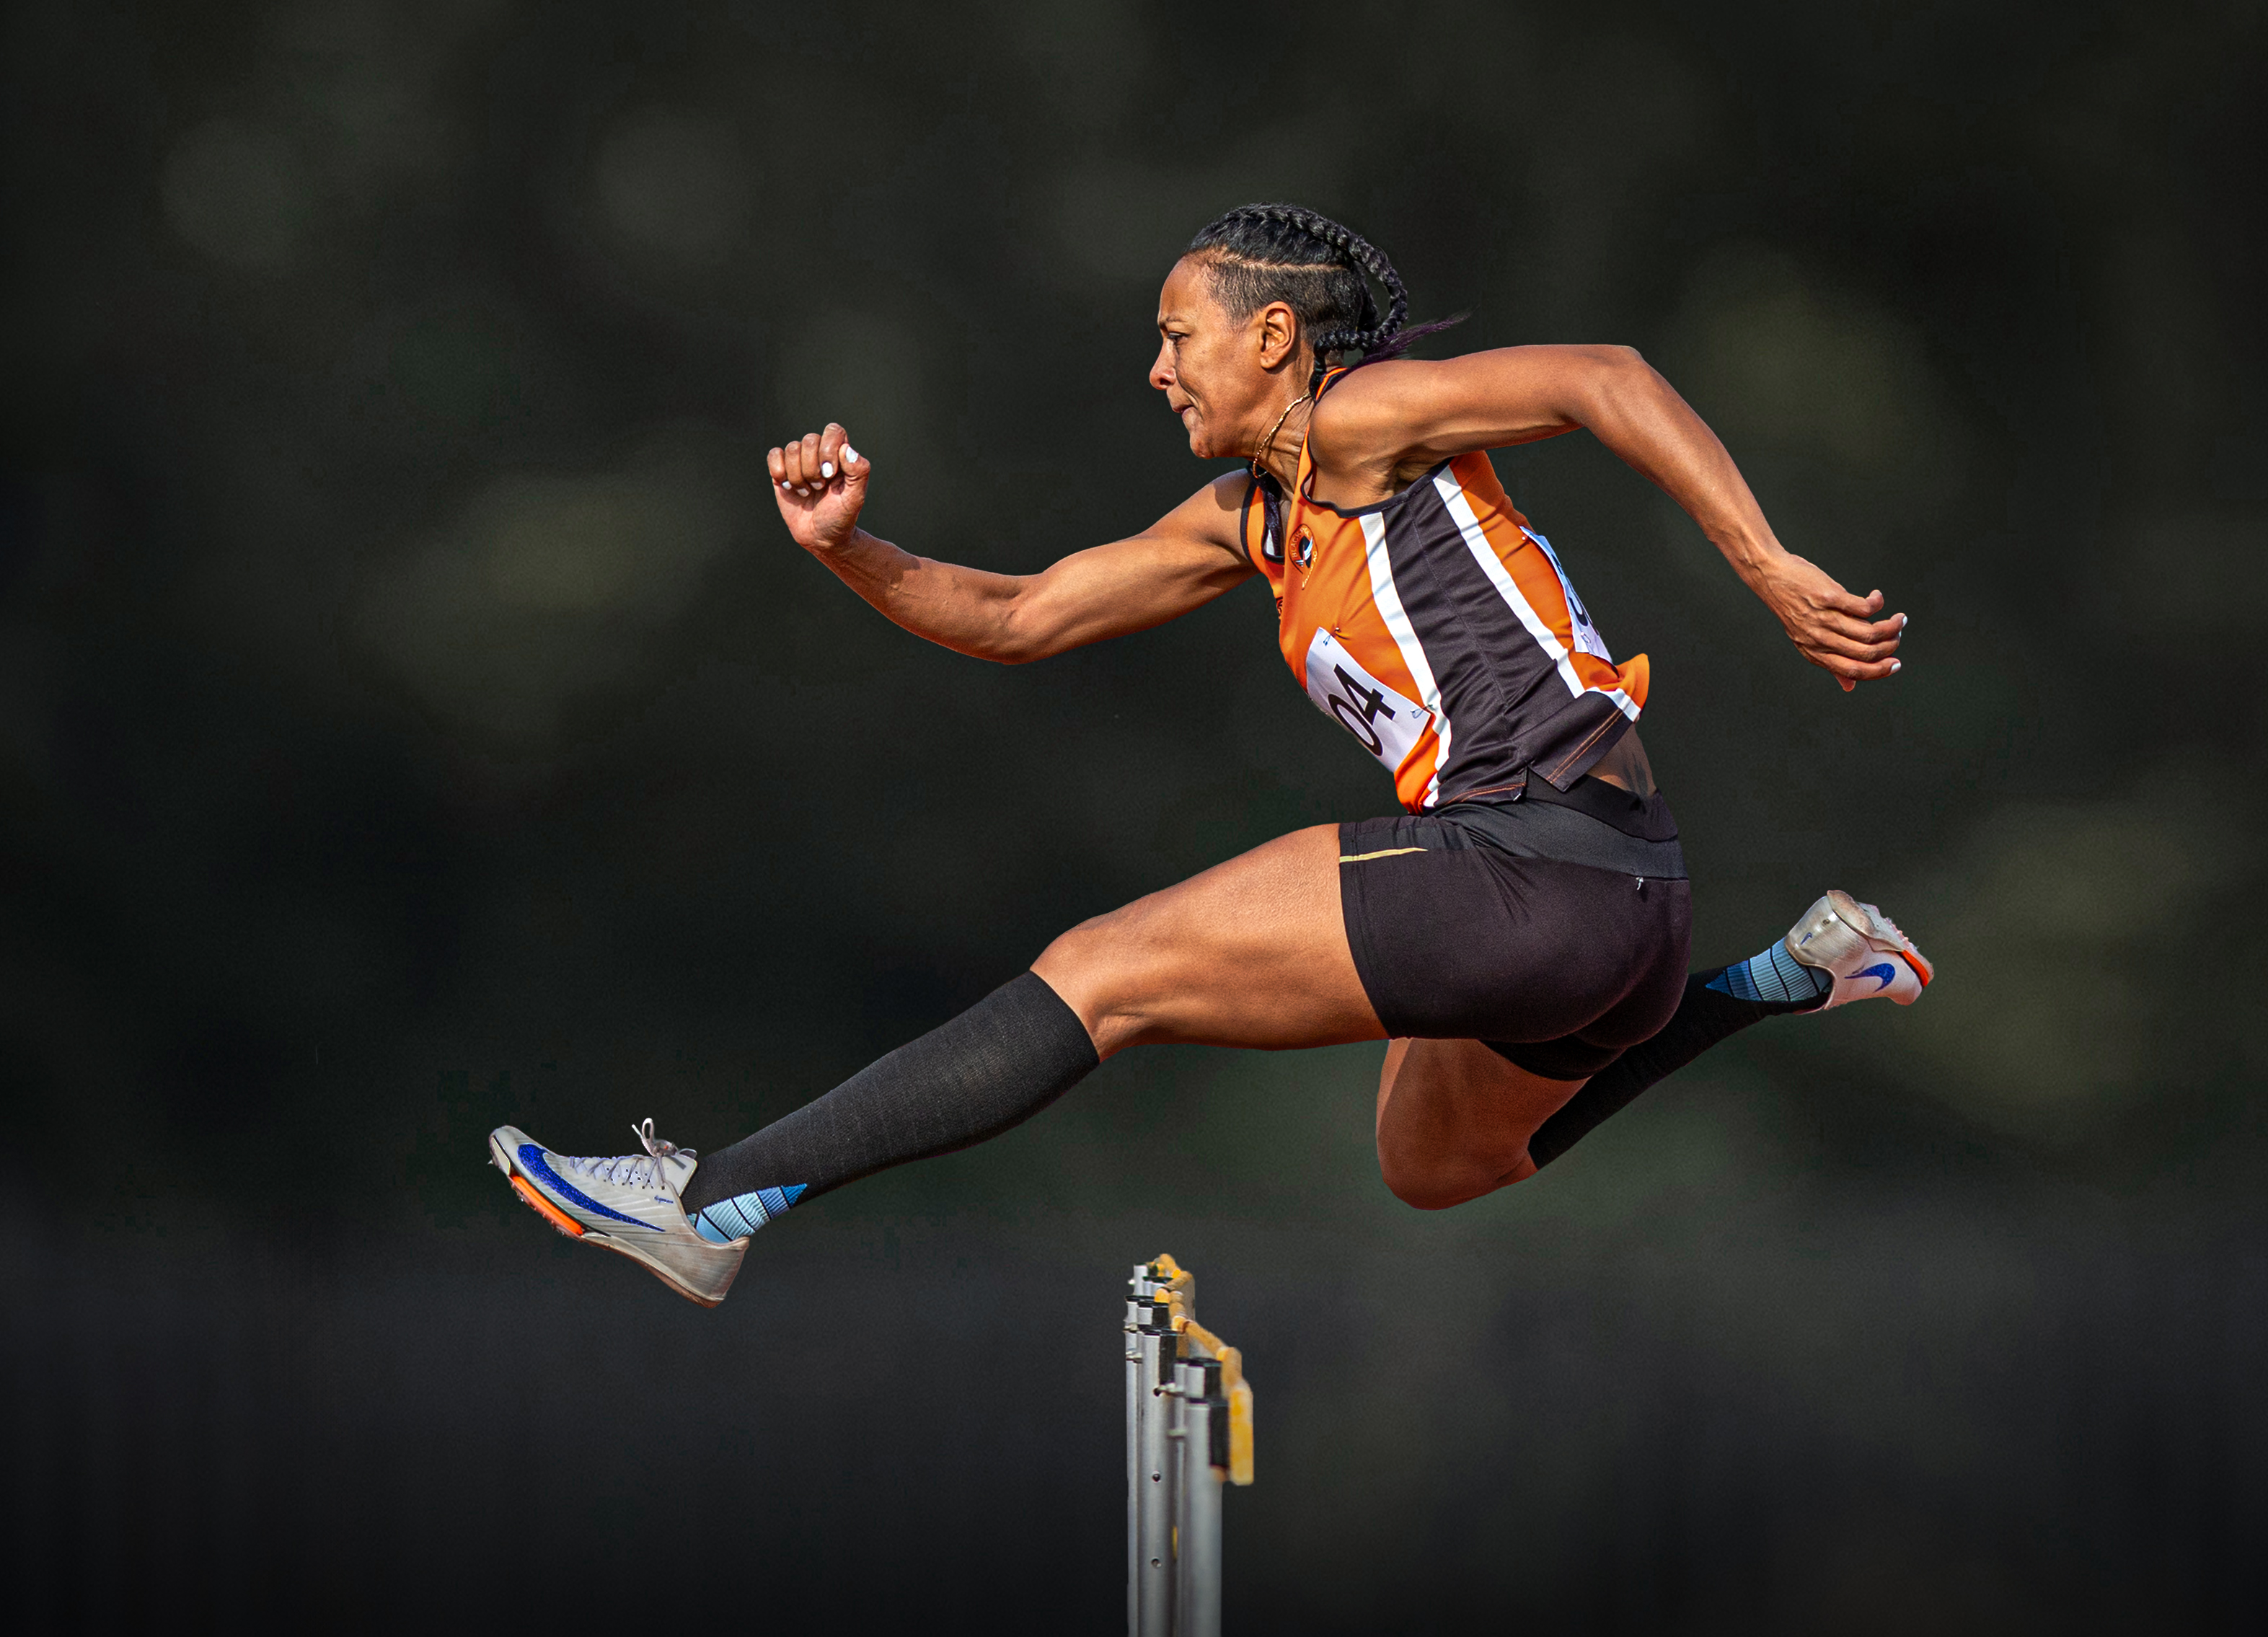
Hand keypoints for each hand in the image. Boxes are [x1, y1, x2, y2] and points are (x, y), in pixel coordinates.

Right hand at [767, 423, 869, 553]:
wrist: (821, 538)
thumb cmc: (841, 518)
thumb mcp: (855, 498)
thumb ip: (858, 472)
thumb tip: (847, 449)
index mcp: (840, 455)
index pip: (833, 431)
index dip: (828, 449)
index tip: (830, 474)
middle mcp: (820, 454)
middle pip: (810, 439)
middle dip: (813, 469)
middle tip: (820, 487)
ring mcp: (800, 462)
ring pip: (792, 448)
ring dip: (798, 476)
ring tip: (807, 491)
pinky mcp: (782, 471)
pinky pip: (774, 455)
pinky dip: (779, 472)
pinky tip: (789, 488)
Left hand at [1755, 552, 1905, 690]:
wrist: (1770, 576)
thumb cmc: (1792, 607)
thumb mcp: (1805, 640)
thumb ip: (1829, 662)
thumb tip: (1850, 687)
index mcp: (1814, 653)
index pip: (1853, 671)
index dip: (1879, 671)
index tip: (1896, 664)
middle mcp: (1819, 639)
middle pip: (1865, 653)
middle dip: (1890, 646)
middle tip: (1898, 634)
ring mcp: (1823, 618)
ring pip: (1868, 632)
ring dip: (1891, 626)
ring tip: (1899, 618)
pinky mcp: (1828, 597)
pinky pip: (1864, 608)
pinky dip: (1877, 603)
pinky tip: (1877, 597)